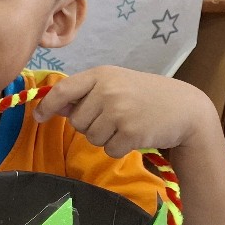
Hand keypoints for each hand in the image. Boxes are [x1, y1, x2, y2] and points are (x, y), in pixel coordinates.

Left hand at [32, 65, 218, 158]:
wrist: (185, 108)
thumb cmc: (145, 95)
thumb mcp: (115, 85)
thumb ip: (84, 94)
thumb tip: (52, 107)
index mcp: (100, 75)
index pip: (63, 90)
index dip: (47, 105)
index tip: (38, 116)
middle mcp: (107, 90)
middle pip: (76, 121)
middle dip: (90, 125)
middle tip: (114, 118)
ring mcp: (119, 111)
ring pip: (91, 137)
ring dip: (105, 137)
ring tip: (126, 124)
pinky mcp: (130, 132)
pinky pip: (108, 149)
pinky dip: (119, 148)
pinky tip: (134, 135)